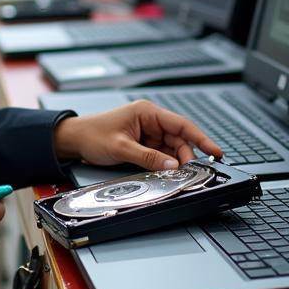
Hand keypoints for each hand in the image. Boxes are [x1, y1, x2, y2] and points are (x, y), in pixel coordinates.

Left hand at [52, 101, 223, 171]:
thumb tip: (172, 165)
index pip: (181, 124)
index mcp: (147, 112)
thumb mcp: (120, 147)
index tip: (215, 151)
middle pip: (179, 139)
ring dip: (175, 162)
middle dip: (186, 156)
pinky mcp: (142, 145)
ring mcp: (147, 134)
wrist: (73, 140)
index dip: (201, 138)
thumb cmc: (92, 135)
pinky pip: (160, 156)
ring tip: (178, 175)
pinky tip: (166, 173)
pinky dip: (165, 165)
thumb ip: (147, 157)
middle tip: (191, 173)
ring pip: (171, 150)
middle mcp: (150, 121)